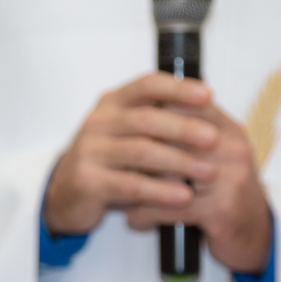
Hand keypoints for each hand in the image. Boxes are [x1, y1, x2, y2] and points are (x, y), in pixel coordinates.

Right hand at [43, 73, 218, 234]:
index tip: (208, 96)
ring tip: (209, 172)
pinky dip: (161, 191)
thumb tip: (208, 111)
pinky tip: (184, 196)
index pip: (146, 85)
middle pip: (147, 119)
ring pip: (141, 152)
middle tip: (214, 139)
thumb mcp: (127, 133)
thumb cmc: (107, 161)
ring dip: (179, 162)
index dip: (178, 89)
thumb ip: (158, 119)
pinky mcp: (88, 182)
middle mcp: (98, 122)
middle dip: (184, 129)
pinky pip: (131, 185)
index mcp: (112, 103)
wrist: (66, 194)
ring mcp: (90, 151)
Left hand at [125, 104, 272, 273]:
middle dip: (140, 149)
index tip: (124, 122)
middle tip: (113, 158)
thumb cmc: (228, 193)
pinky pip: (174, 208)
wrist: (256, 234)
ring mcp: (229, 180)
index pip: (187, 106)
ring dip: (138, 184)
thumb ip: (191, 134)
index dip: (152, 111)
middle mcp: (232, 150)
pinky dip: (148, 214)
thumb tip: (146, 114)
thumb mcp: (216, 156)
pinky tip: (133, 217)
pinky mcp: (221, 211)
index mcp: (228, 131)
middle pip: (175, 139)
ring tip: (117, 189)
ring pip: (171, 174)